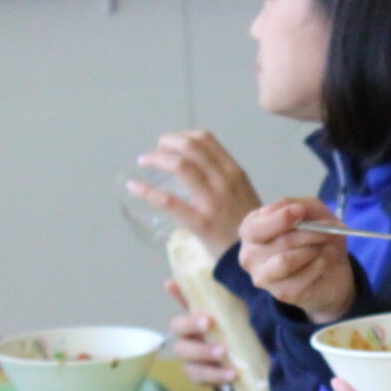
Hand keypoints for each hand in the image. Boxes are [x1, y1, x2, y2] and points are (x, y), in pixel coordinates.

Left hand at [131, 130, 261, 258]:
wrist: (258, 255)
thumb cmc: (249, 225)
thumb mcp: (243, 192)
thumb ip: (223, 176)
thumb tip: (195, 161)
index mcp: (234, 172)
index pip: (205, 139)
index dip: (182, 135)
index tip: (170, 143)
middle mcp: (224, 181)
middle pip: (190, 147)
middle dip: (166, 143)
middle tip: (154, 151)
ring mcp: (212, 201)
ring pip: (180, 166)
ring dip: (156, 158)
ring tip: (144, 161)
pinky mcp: (200, 222)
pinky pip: (168, 201)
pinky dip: (146, 190)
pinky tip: (133, 186)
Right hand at [163, 280, 233, 386]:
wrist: (254, 366)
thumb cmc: (242, 335)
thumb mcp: (241, 315)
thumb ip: (231, 299)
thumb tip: (228, 274)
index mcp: (198, 317)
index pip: (182, 301)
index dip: (177, 294)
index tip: (175, 284)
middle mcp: (190, 336)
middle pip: (177, 329)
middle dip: (191, 325)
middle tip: (209, 323)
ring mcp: (192, 358)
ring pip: (185, 356)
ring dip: (203, 353)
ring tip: (223, 353)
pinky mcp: (200, 377)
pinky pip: (199, 377)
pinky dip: (214, 376)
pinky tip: (231, 374)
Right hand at [238, 197, 355, 322]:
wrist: (332, 270)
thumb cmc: (315, 237)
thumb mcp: (310, 211)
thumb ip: (297, 205)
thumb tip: (293, 209)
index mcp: (251, 230)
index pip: (255, 227)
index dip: (279, 218)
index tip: (300, 211)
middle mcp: (249, 255)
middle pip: (275, 242)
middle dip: (307, 233)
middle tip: (329, 230)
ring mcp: (262, 277)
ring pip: (285, 261)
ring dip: (313, 250)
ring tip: (325, 246)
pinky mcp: (281, 293)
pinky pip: (301, 277)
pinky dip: (319, 265)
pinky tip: (323, 261)